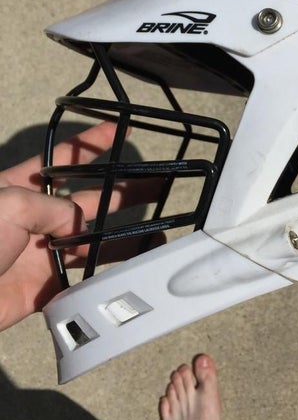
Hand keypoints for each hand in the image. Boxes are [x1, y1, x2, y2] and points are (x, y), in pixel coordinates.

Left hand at [0, 123, 151, 331]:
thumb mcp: (8, 204)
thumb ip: (52, 207)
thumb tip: (79, 223)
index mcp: (21, 189)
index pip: (64, 159)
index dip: (92, 144)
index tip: (120, 131)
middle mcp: (36, 218)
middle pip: (89, 199)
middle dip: (123, 190)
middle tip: (158, 184)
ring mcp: (42, 253)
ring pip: (94, 242)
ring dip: (126, 237)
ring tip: (160, 231)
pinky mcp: (45, 288)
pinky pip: (85, 280)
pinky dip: (110, 276)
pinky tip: (133, 269)